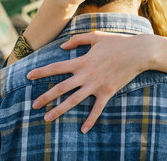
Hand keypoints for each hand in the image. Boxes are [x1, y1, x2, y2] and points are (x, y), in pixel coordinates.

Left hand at [27, 32, 154, 132]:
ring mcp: (96, 85)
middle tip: (33, 105)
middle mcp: (86, 75)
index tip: (28, 76)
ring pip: (73, 101)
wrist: (138, 52)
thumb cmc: (116, 42)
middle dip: (45, 97)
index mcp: (81, 61)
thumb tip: (62, 46)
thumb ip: (77, 40)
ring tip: (47, 118)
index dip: (41, 72)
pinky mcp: (107, 93)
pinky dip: (90, 120)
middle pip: (60, 88)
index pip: (56, 67)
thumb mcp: (95, 36)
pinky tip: (83, 130)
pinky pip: (97, 109)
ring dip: (59, 110)